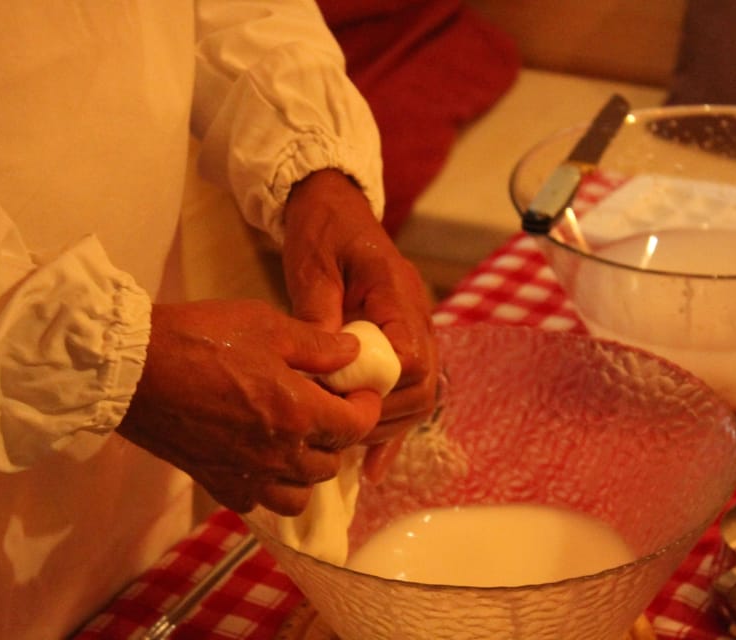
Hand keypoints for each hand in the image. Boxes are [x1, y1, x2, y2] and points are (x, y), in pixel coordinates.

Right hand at [117, 299, 381, 514]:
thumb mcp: (267, 325)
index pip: (357, 427)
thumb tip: (353, 352)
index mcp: (298, 414)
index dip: (366, 407)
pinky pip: (259, 502)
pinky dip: (270, 486)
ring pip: (300, 493)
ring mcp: (247, 475)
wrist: (133, 367)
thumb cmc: (201, 338)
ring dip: (307, 469)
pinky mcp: (216, 484)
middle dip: (338, 435)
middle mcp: (279, 455)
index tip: (358, 390)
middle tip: (326, 406)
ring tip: (297, 437)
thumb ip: (317, 345)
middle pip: (332, 462)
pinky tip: (261, 456)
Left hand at [281, 170, 439, 479]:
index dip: (382, 386)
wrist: (335, 213)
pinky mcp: (403, 346)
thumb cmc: (322, 233)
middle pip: (423, 384)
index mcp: (397, 293)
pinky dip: (392, 431)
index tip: (343, 399)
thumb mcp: (312, 266)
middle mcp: (416, 316)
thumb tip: (325, 365)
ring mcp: (414, 333)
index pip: (410, 354)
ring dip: (387, 427)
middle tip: (338, 431)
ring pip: (421, 396)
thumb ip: (320, 313)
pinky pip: (410, 394)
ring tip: (346, 448)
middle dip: (383, 415)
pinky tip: (373, 466)